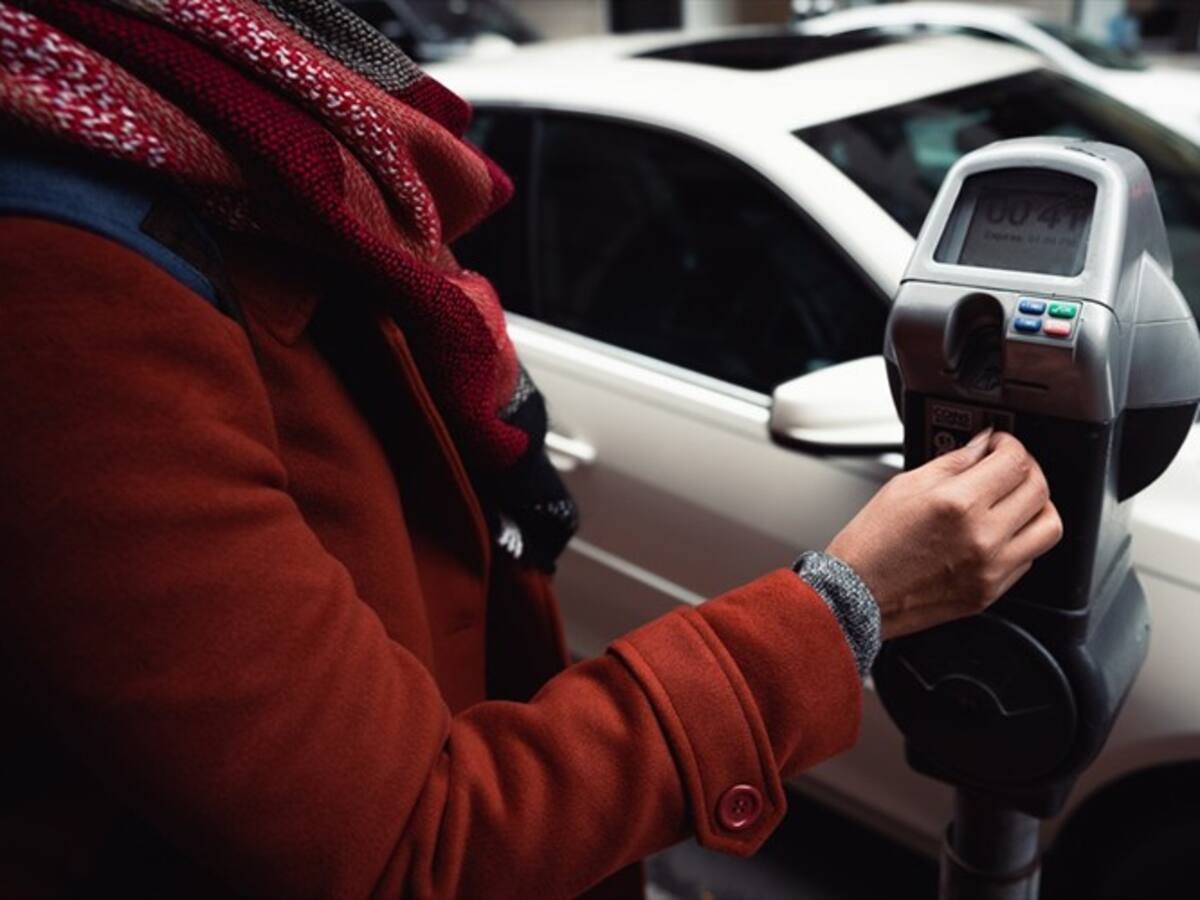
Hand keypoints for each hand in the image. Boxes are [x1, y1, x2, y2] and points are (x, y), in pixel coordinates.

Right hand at [826, 429, 1062, 638]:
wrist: (857, 595)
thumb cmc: (871, 544)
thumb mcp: (904, 486)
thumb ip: (952, 462)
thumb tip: (981, 446)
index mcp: (958, 503)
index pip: (1014, 461)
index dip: (1010, 444)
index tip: (1000, 445)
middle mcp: (982, 537)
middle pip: (1039, 490)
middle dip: (1025, 468)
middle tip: (1007, 466)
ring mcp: (991, 568)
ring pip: (1048, 526)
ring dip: (1037, 506)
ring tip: (1014, 499)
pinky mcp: (991, 591)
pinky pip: (1029, 557)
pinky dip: (1020, 538)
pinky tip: (997, 531)